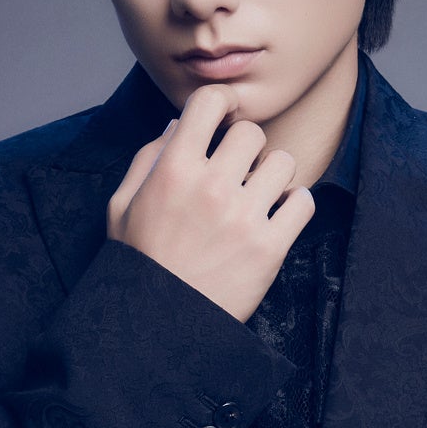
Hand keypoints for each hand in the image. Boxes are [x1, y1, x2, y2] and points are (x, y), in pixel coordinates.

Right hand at [107, 81, 314, 323]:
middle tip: (238, 168)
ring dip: (272, 174)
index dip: (222, 102)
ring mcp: (244, 217)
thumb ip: (148, 160)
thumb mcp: (123, 206)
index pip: (210, 103)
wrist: (159, 324)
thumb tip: (176, 127)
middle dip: (246, 146)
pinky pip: (303, 201)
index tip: (224, 115)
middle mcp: (211, 186)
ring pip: (283, 162)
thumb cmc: (139, 263)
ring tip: (259, 193)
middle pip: (251, 132)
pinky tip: (277, 215)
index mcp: (173, 170)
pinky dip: (295, 204)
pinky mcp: (270, 247)